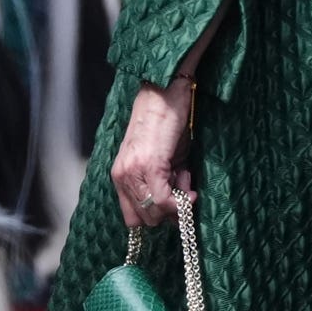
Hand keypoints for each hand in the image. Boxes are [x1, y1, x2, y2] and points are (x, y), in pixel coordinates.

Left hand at [112, 77, 196, 230]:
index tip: (176, 204)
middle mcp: (122, 175)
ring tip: (185, 177)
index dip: (158, 215)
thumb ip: (164, 184)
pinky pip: (164, 200)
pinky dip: (181, 200)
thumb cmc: (166, 123)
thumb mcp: (161, 159)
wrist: (166, 91)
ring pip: (154, 213)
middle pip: (145, 219)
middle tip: (183, 187)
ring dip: (176, 204)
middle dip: (168, 212)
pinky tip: (190, 185)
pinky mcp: (149, 165)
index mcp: (121, 174)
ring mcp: (133, 171)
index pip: (134, 217)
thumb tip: (178, 208)